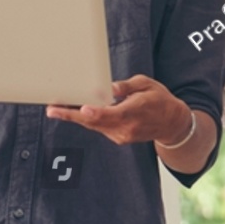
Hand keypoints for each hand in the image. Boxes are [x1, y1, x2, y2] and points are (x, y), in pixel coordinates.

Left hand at [45, 75, 189, 145]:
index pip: (113, 113)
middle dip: (72, 115)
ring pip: (93, 126)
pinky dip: (87, 120)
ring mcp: (121, 135)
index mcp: (136, 111)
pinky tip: (75, 112)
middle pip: (95, 122)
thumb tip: (111, 88)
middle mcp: (127, 127)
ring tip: (56, 109)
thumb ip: (128, 86)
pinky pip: (99, 128)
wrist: (172, 123)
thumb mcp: (148, 85)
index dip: (96, 112)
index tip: (83, 110)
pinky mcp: (118, 138)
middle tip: (52, 110)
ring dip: (75, 118)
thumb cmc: (159, 100)